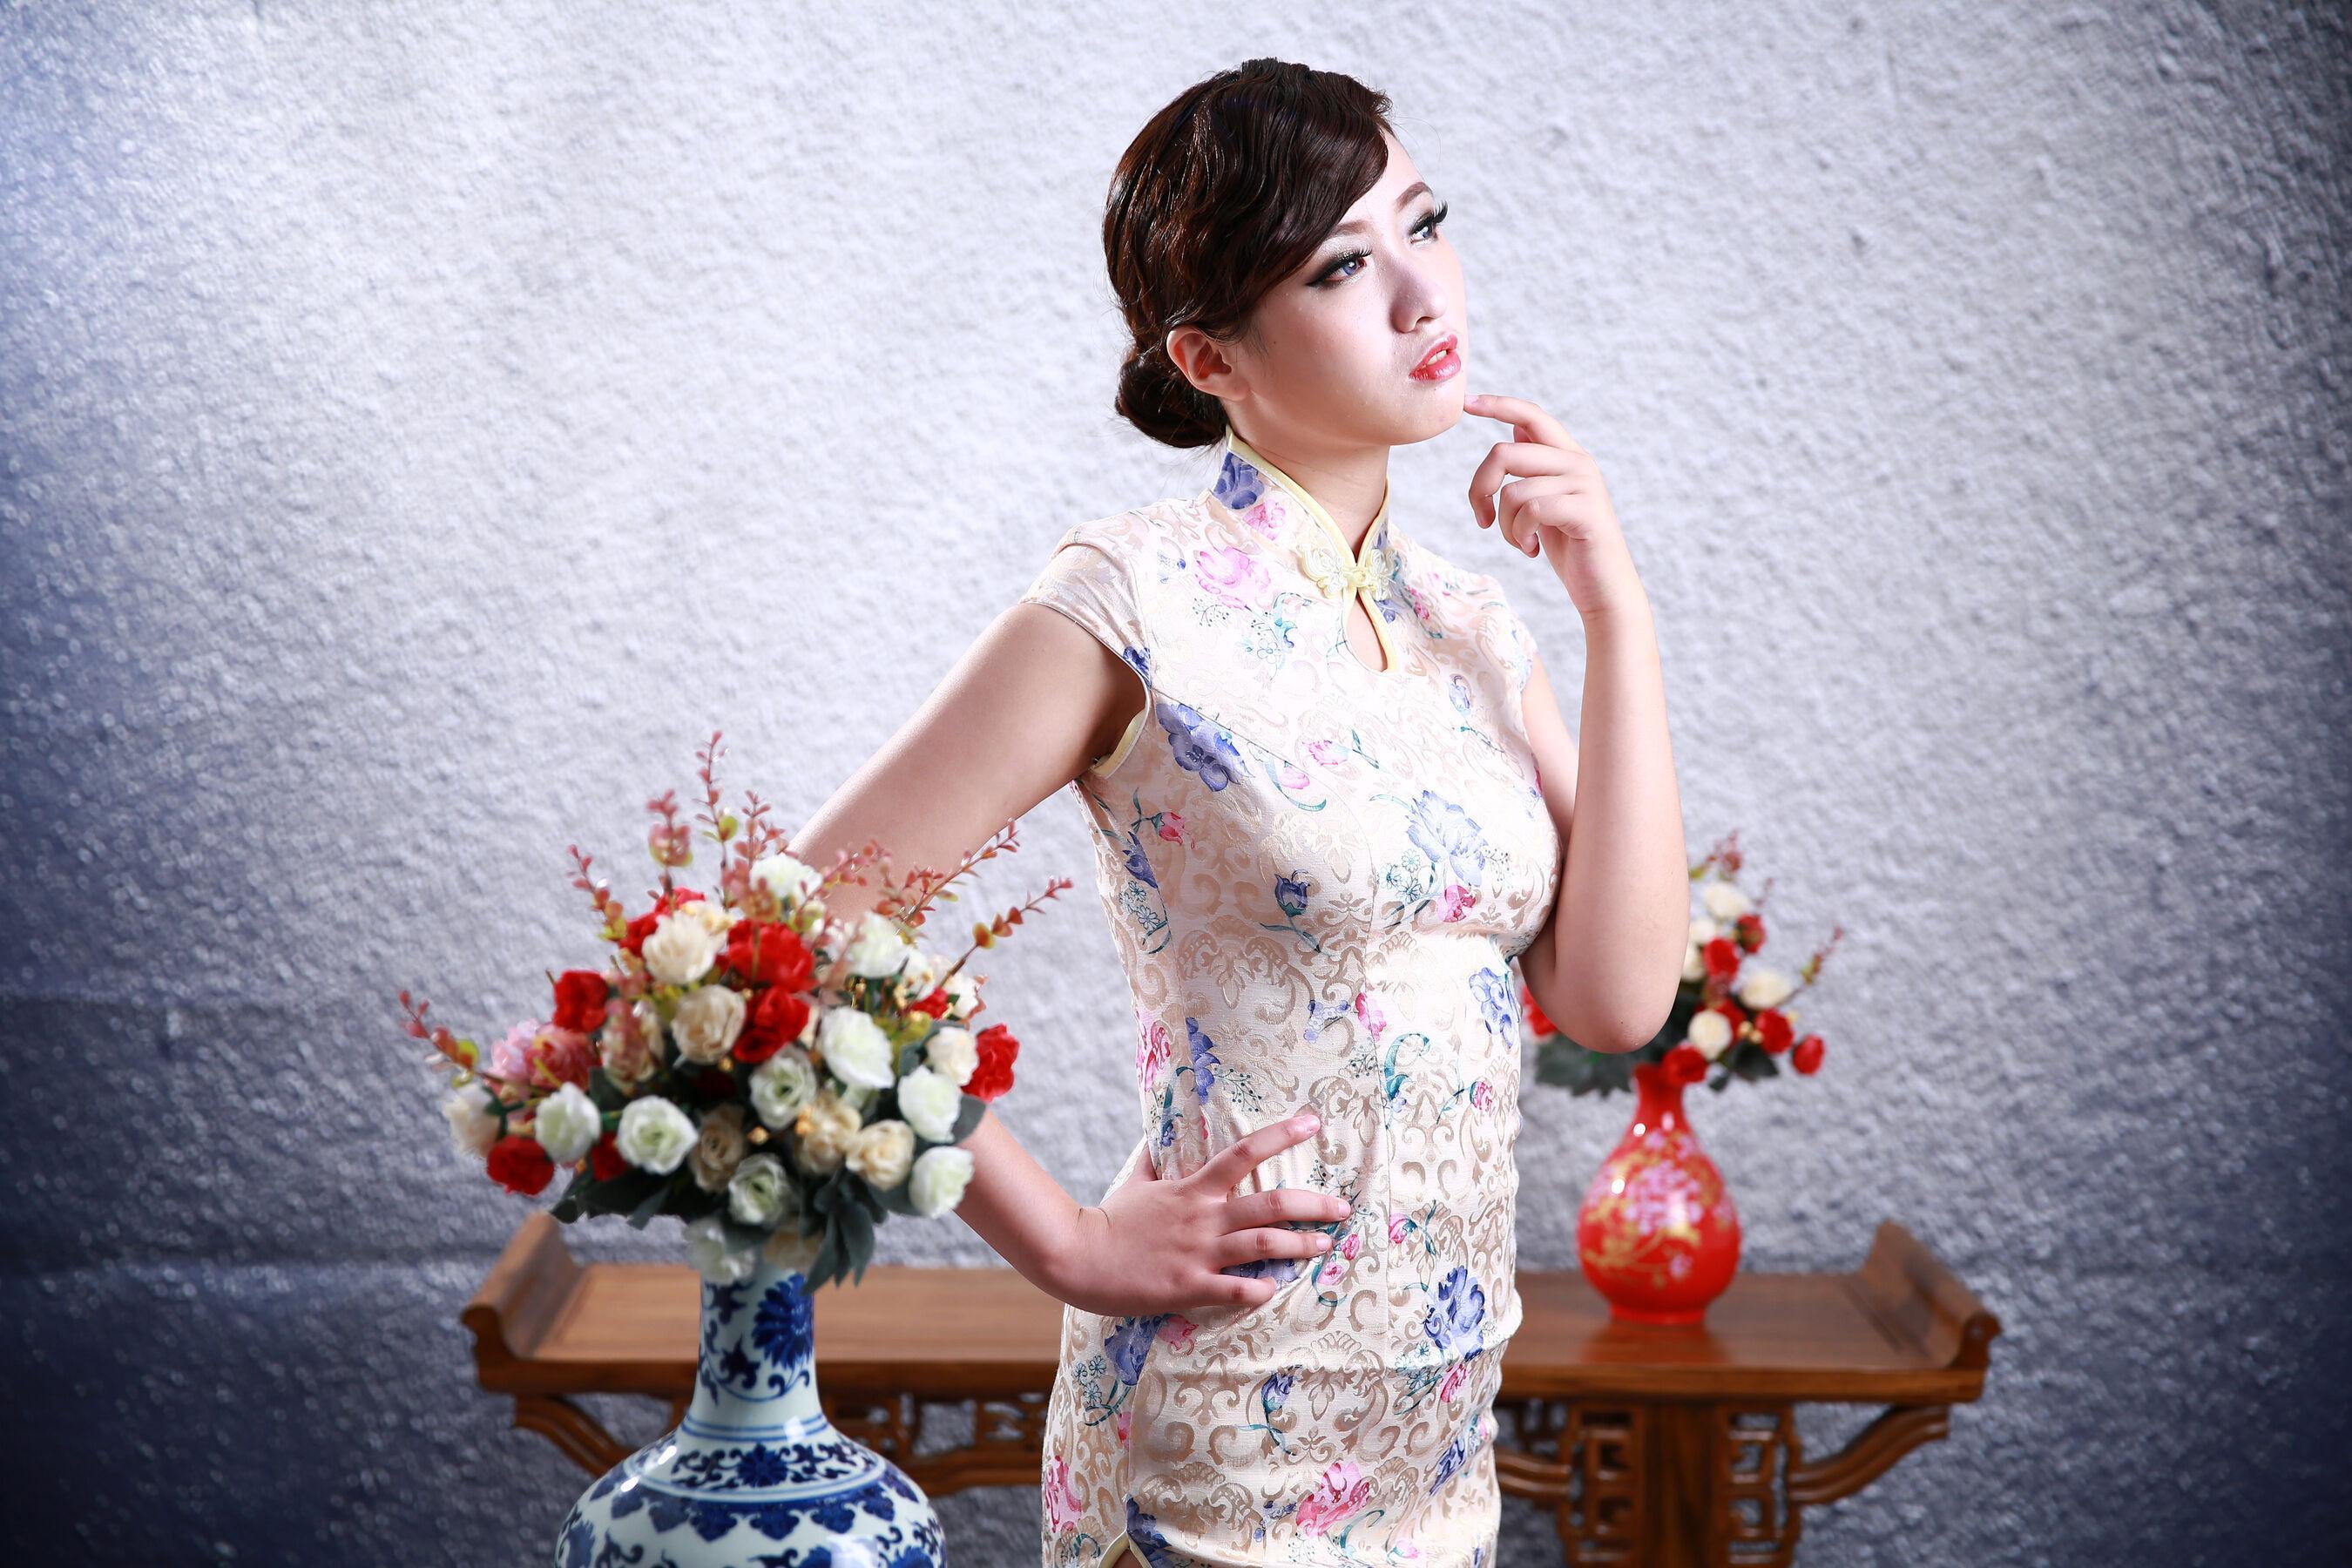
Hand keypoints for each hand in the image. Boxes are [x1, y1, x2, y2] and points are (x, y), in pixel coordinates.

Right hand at [1049, 1112, 1349, 1319]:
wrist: (1079, 1256)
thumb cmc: (1111, 1219)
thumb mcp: (1136, 1181)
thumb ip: (1154, 1157)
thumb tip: (1159, 1130)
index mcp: (1193, 1188)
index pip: (1245, 1151)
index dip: (1282, 1134)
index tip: (1313, 1122)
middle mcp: (1204, 1217)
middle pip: (1271, 1203)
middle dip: (1312, 1204)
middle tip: (1341, 1207)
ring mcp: (1199, 1253)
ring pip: (1264, 1246)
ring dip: (1301, 1245)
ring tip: (1325, 1245)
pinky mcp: (1189, 1286)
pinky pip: (1236, 1290)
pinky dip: (1261, 1290)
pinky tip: (1275, 1289)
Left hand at [1464, 391, 1642, 618]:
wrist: (1604, 590)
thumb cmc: (1572, 549)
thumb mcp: (1546, 502)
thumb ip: (1534, 467)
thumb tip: (1515, 428)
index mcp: (1567, 457)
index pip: (1531, 416)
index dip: (1498, 406)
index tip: (1467, 402)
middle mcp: (1578, 463)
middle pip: (1504, 452)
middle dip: (1479, 488)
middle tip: (1481, 520)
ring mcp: (1585, 485)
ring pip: (1513, 490)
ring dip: (1505, 526)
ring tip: (1522, 542)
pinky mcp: (1585, 511)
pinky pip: (1531, 511)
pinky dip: (1520, 535)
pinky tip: (1532, 550)